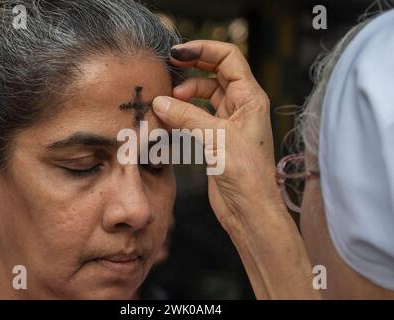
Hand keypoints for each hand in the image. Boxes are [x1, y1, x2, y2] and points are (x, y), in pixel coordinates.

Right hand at [153, 40, 284, 232]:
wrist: (248, 210)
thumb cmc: (246, 175)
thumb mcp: (217, 138)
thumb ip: (187, 117)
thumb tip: (160, 102)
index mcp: (250, 98)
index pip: (229, 58)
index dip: (203, 49)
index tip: (177, 52)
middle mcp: (241, 106)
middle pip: (215, 73)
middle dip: (191, 68)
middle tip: (167, 70)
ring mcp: (227, 121)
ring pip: (204, 95)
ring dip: (185, 94)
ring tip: (166, 102)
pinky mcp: (216, 138)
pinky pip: (196, 115)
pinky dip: (182, 113)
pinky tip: (168, 117)